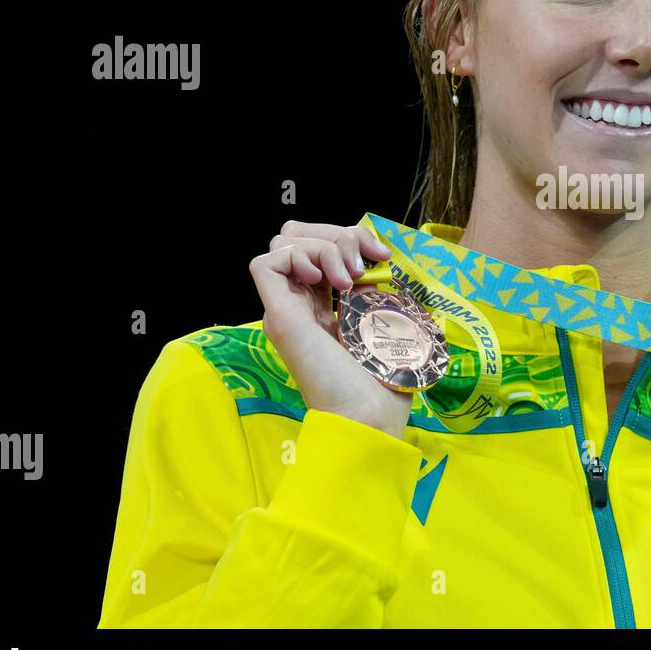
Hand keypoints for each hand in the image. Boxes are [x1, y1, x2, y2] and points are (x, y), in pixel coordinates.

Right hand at [248, 218, 411, 436]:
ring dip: (323, 246)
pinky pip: (265, 263)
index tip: (382, 255)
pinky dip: (296, 256)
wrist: (370, 415)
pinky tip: (323, 279)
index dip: (350, 237)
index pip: (319, 245)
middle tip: (362, 265)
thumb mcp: (385, 317)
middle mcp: (301, 304)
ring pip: (283, 243)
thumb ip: (373, 285)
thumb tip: (375, 253)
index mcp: (324, 305)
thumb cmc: (385, 378)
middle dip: (335, 234)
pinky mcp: (279, 317)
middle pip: (297, 235)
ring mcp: (287, 310)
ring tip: (347, 278)